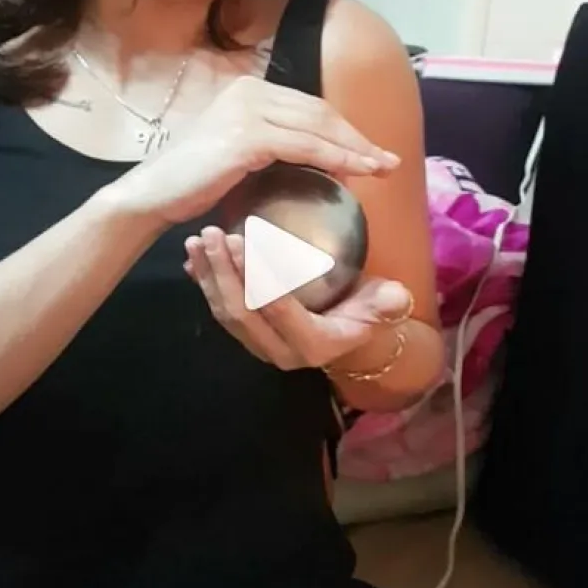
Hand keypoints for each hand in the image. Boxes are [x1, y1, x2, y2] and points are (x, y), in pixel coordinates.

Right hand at [110, 75, 398, 227]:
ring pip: (318, 128)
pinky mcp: (247, 136)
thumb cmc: (197, 181)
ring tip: (383, 169)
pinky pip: (305, 147)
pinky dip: (336, 159)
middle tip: (389, 162)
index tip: (374, 152)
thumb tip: (323, 158)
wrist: (153, 195)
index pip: (312, 108)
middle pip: (321, 113)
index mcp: (252, 90)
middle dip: (359, 138)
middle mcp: (251, 92)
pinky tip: (357, 173)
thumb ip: (277, 144)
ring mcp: (248, 110)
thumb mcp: (243, 153)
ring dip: (356, 150)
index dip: (347, 130)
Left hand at [183, 227, 412, 370]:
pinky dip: (205, 284)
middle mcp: (280, 352)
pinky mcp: (248, 337)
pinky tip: (193, 259)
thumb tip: (394, 297)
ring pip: (226, 313)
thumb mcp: (383, 306)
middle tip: (214, 234)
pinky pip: (220, 312)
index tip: (243, 240)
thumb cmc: (367, 312)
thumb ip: (387, 302)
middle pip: (243, 312)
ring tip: (198, 241)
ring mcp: (260, 347)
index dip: (258, 276)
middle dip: (225, 272)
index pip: (278, 309)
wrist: (352, 332)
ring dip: (209, 276)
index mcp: (313, 345)